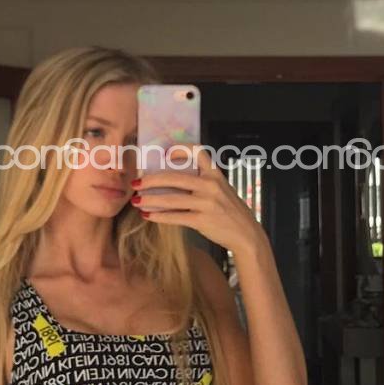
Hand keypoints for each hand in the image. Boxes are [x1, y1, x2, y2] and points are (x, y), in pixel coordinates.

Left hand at [130, 145, 265, 255]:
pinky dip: (158, 216)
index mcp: (215, 174)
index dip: (179, 149)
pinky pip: (175, 217)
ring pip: (171, 198)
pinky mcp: (202, 220)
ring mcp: (207, 203)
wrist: (246, 235)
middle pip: (174, 177)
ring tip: (136, 201)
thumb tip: (173, 179)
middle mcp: (211, 185)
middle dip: (151, 180)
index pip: (198, 152)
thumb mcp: (222, 190)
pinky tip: (148, 216)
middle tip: (136, 182)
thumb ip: (204, 182)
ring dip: (149, 200)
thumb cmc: (231, 212)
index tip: (164, 154)